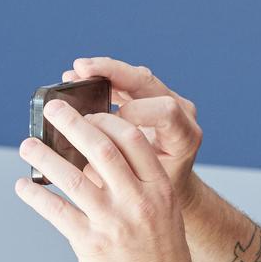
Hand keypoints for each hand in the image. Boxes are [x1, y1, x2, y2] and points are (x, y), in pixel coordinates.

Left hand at [16, 102, 199, 261]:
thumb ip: (138, 185)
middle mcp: (138, 201)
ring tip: (27, 146)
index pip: (132, 139)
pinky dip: (36, 196)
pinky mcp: (91, 245)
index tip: (87, 114)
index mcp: (160, 189)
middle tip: (52, 111)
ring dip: (44, 156)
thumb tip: (94, 158)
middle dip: (71, 123)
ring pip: (72, 177)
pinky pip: (57, 212)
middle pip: (100, 148)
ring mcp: (114, 223)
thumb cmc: (161, 259)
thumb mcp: (164, 213)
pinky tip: (23, 186)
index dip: (106, 120)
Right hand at [65, 57, 203, 206]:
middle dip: (112, 73)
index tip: (109, 118)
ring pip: (136, 76)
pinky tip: (80, 77)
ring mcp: (169, 100)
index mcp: (185, 137)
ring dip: (103, 71)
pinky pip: (128, 80)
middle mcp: (182, 113)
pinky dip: (103, 78)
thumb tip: (86, 154)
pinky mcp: (154, 96)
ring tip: (75, 73)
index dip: (136, 111)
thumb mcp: (142, 185)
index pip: (165, 112)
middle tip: (82, 70)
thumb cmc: (158, 191)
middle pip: (147, 82)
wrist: (175, 187)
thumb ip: (121, 167)